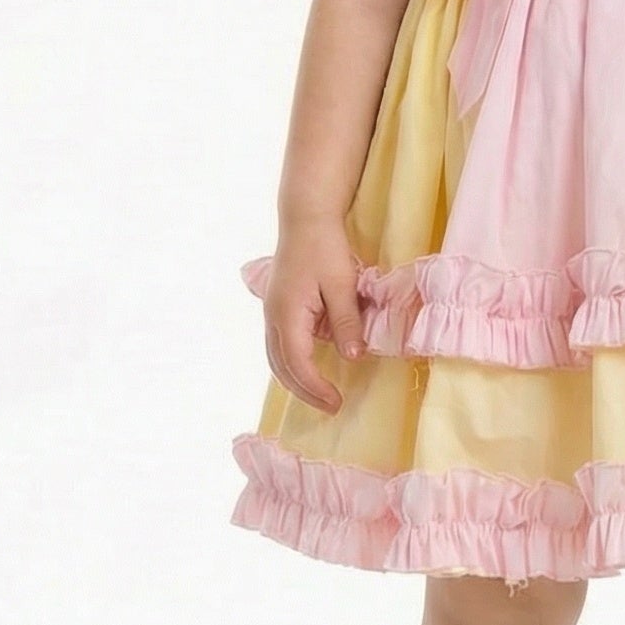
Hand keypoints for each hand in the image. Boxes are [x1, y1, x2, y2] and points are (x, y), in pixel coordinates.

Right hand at [263, 220, 366, 413]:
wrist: (305, 218)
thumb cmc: (325, 247)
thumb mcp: (343, 284)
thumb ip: (346, 322)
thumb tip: (353, 357)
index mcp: (286, 314)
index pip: (298, 363)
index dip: (315, 387)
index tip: (335, 402)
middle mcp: (272, 318)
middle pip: (281, 367)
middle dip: (304, 391)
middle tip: (331, 406)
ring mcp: (271, 313)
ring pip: (276, 358)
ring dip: (295, 379)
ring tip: (320, 394)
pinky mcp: (277, 308)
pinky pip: (279, 345)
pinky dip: (292, 363)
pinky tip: (310, 368)